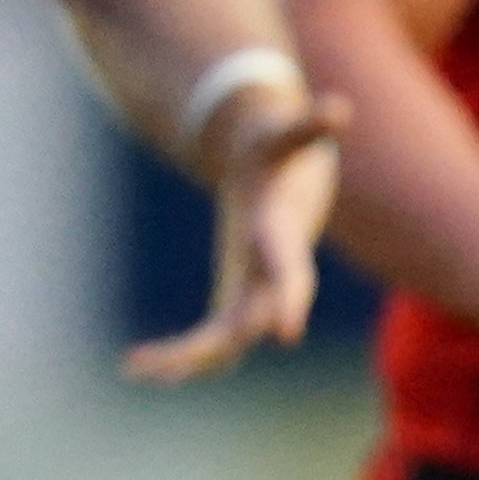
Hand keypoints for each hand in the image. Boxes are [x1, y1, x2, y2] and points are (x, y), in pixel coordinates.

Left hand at [122, 78, 349, 385]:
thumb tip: (340, 109)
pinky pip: (211, 341)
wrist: (289, 183)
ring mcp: (254, 294)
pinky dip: (181, 355)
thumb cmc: (280, 153)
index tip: (285, 335)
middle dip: (219, 344)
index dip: (290, 301)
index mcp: (283, 239)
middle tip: (180, 367)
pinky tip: (140, 367)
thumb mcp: (286, 133)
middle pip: (251, 320)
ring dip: (188, 360)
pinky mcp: (235, 301)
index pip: (293, 276)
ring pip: (226, 342)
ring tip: (139, 370)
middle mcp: (272, 277)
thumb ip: (307, 125)